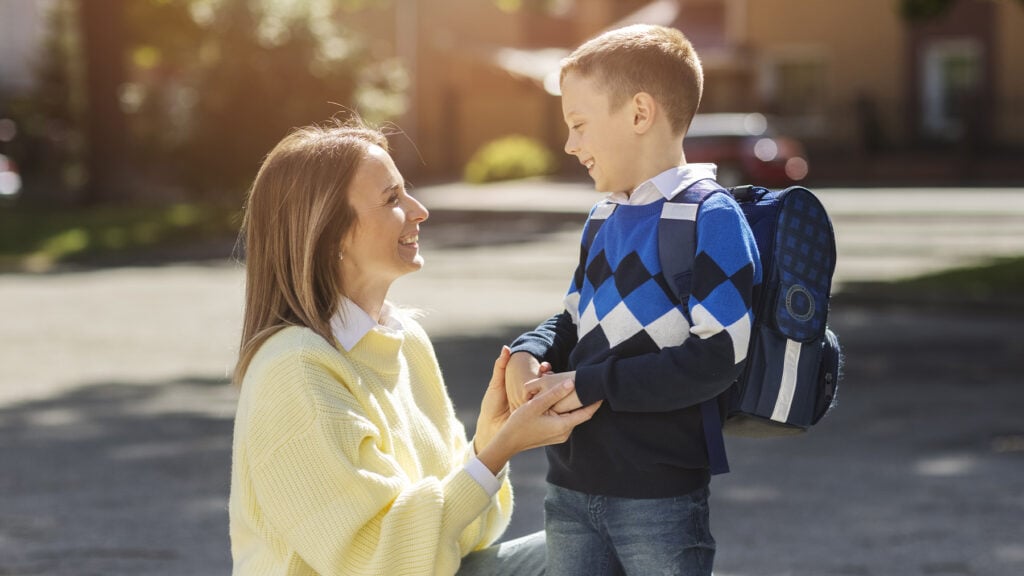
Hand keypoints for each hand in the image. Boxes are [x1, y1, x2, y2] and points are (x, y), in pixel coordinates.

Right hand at [477, 353, 599, 474]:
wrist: (508, 442)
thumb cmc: (520, 423)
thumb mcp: (536, 405)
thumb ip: (554, 393)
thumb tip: (572, 382)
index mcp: (563, 426)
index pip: (587, 413)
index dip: (596, 401)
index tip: (602, 389)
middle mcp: (565, 432)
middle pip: (581, 414)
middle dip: (585, 400)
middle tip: (589, 384)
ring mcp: (560, 435)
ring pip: (572, 416)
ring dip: (574, 404)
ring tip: (578, 389)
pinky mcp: (554, 434)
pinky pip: (565, 420)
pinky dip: (566, 410)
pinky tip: (562, 400)